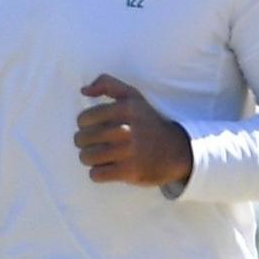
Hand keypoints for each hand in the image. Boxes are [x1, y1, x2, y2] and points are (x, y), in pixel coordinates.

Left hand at [74, 74, 192, 186]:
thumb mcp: (132, 97)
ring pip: (86, 157)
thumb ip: (107, 84)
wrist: (177, 150)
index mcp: (124, 109)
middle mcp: (125, 129)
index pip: (83, 119)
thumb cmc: (147, 122)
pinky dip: (98, 173)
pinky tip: (108, 167)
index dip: (85, 125)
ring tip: (101, 155)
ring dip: (90, 158)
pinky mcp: (130, 171)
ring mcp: (128, 152)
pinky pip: (96, 174)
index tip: (95, 127)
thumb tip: (83, 90)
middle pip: (81, 139)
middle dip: (85, 142)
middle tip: (98, 143)